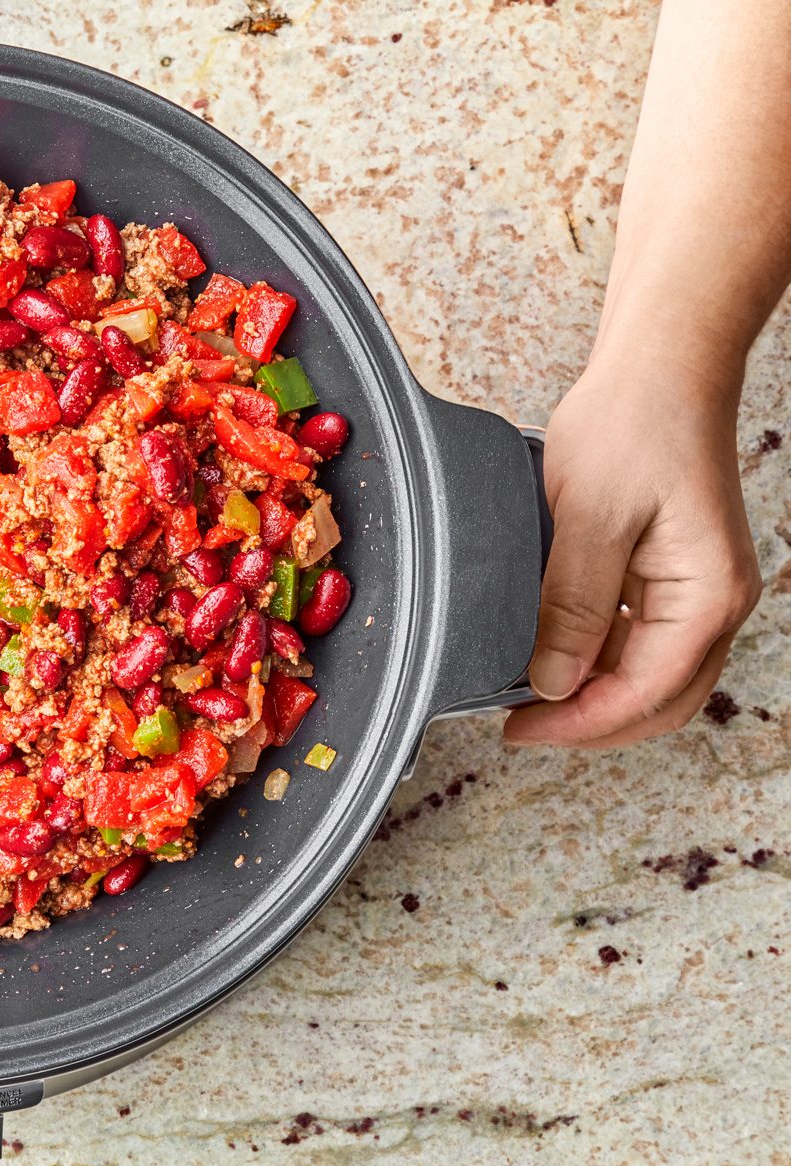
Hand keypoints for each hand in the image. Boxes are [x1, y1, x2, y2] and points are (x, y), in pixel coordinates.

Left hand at [503, 353, 760, 746]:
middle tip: (519, 726)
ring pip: (651, 676)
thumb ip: (573, 604)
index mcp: (706, 595)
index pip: (646, 693)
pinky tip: (552, 655)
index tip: (520, 729)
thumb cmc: (635, 424)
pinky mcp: (674, 576)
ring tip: (526, 696)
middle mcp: (715, 603)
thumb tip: (553, 682)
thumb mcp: (589, 515)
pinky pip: (642, 641)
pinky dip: (600, 661)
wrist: (661, 368)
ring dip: (595, 696)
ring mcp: (698, 591)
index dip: (580, 723)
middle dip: (590, 724)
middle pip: (658, 700)